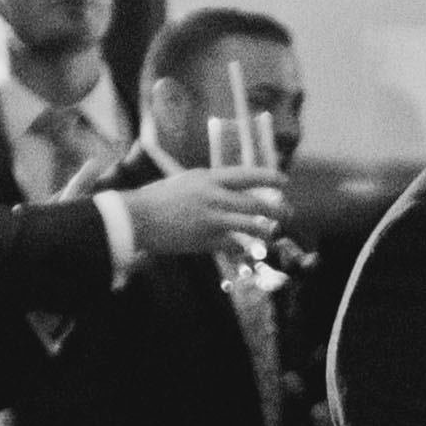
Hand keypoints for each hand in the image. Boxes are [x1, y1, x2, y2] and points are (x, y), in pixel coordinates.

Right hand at [121, 164, 289, 263]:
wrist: (137, 217)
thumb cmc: (156, 199)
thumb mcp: (185, 182)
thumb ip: (208, 185)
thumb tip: (227, 190)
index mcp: (208, 178)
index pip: (247, 175)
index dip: (269, 177)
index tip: (283, 181)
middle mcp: (214, 196)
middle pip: (256, 202)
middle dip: (277, 210)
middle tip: (288, 214)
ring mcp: (212, 219)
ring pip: (251, 226)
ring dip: (266, 231)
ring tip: (273, 235)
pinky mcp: (206, 239)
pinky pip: (234, 245)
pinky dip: (242, 248)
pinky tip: (246, 250)